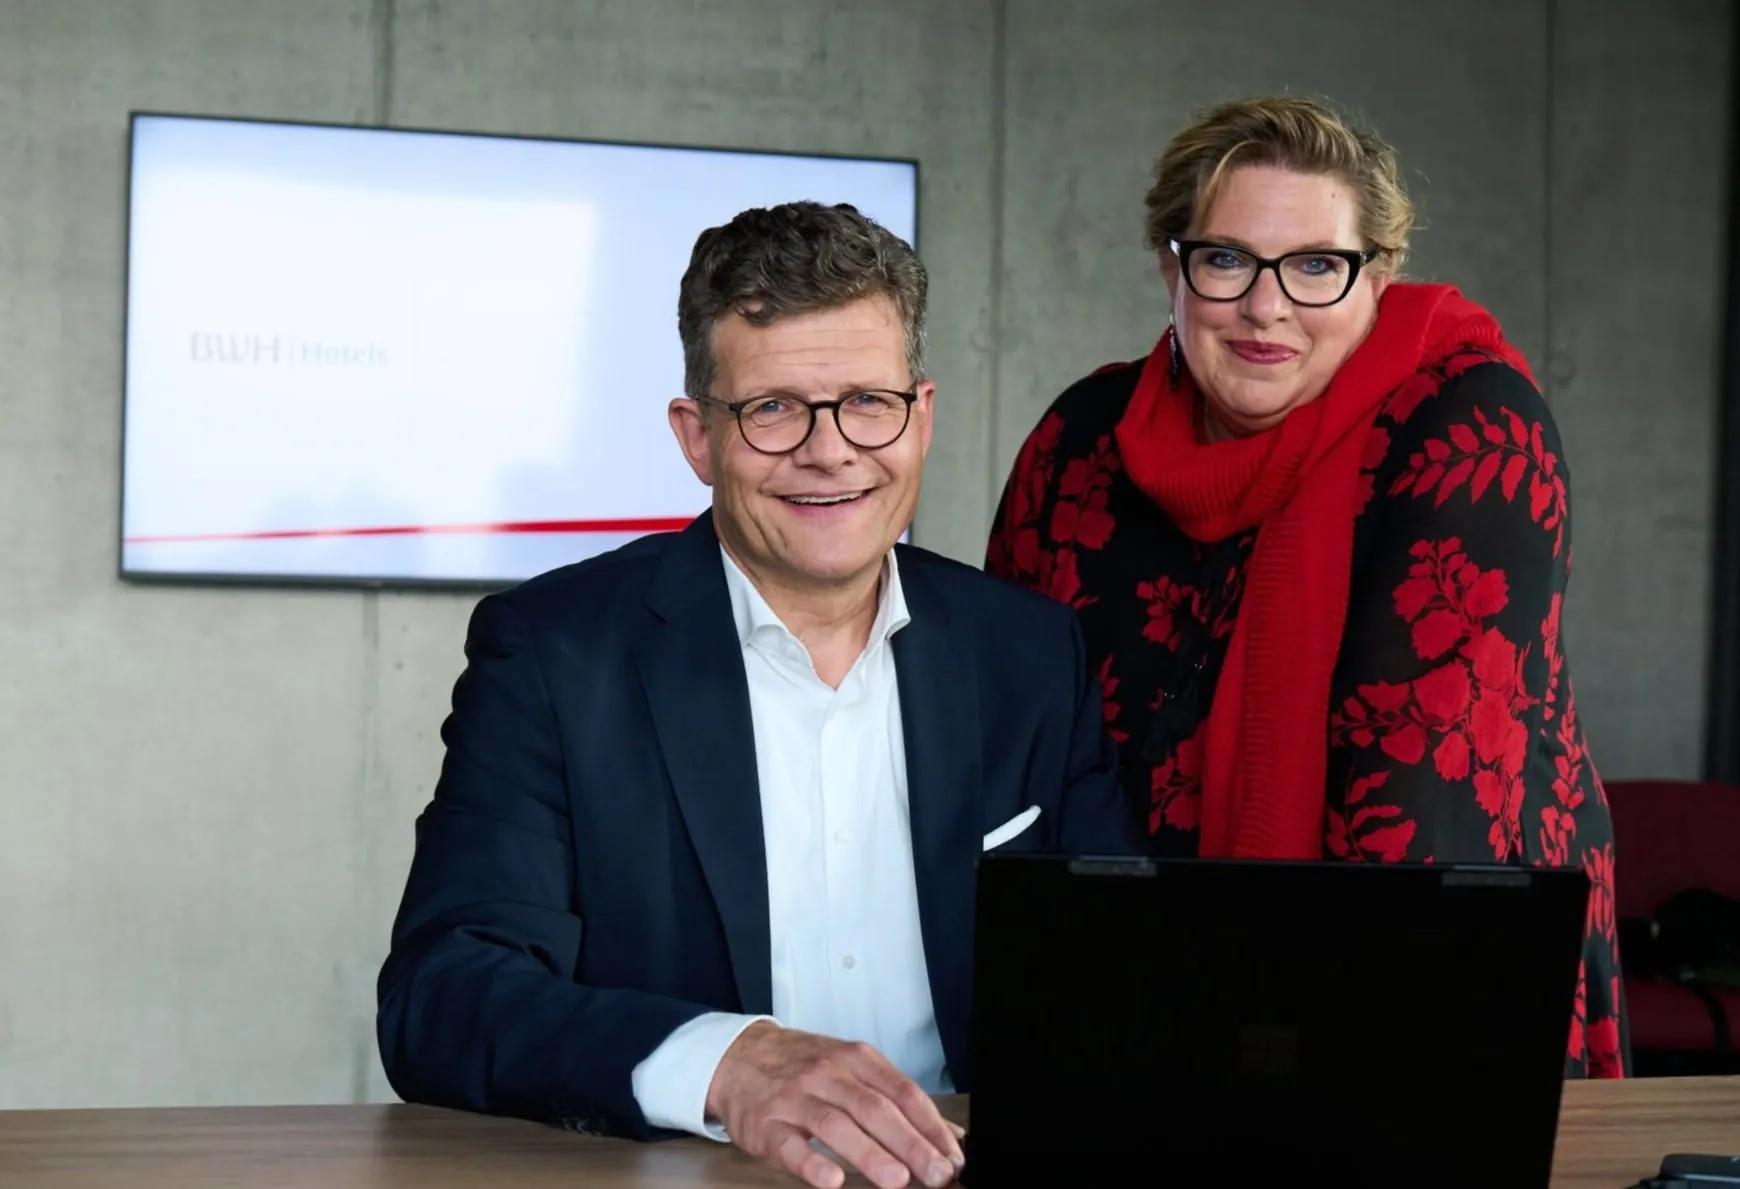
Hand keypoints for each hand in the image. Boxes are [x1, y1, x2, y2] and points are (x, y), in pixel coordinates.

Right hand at [705, 1021, 965, 1188]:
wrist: (737, 1056)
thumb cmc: (802, 1067)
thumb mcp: (851, 1069)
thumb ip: (897, 1100)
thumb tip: (948, 1135)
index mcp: (855, 1059)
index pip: (902, 1092)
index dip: (931, 1126)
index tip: (952, 1156)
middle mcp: (827, 1074)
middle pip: (874, 1108)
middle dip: (910, 1144)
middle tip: (937, 1174)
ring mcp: (795, 1098)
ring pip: (836, 1124)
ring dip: (870, 1153)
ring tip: (897, 1180)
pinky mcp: (766, 1124)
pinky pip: (790, 1145)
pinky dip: (812, 1162)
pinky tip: (832, 1180)